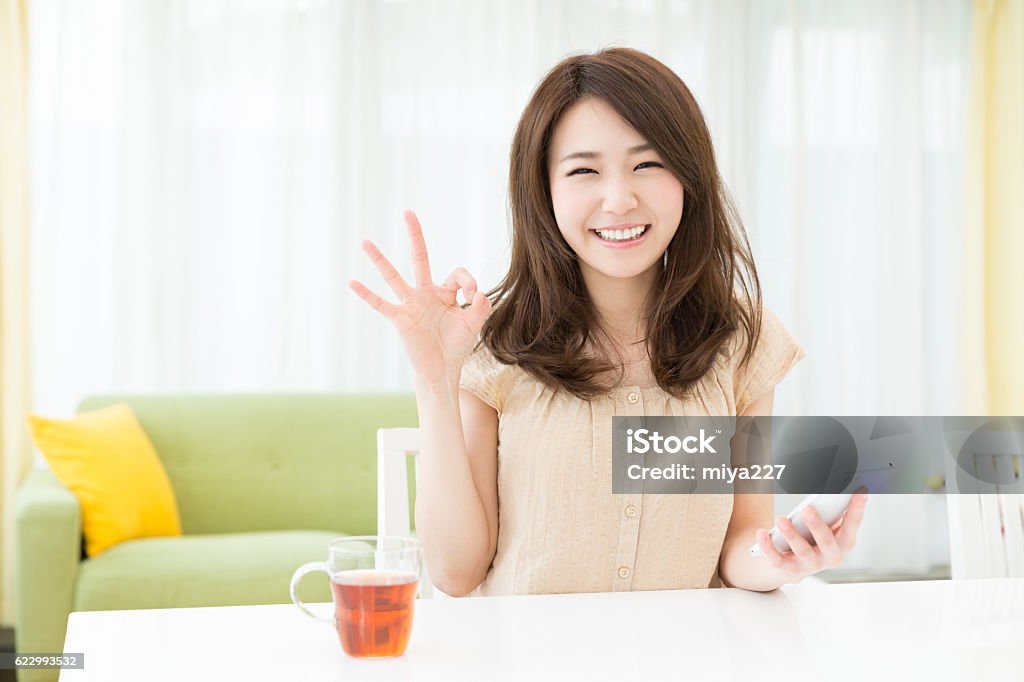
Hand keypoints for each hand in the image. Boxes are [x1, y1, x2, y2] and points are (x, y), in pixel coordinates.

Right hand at [348, 210, 491, 385]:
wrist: (442, 369)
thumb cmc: (456, 346)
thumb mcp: (473, 324)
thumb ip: (482, 307)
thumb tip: (480, 293)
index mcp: (445, 292)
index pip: (457, 273)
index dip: (469, 282)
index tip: (474, 299)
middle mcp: (426, 293)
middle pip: (419, 258)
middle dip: (415, 236)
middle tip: (408, 212)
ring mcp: (411, 304)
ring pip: (393, 277)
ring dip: (380, 260)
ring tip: (365, 242)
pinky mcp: (401, 319)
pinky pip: (381, 304)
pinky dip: (366, 295)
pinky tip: (351, 282)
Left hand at [754, 491, 868, 583]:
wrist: (794, 565)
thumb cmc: (813, 538)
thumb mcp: (825, 526)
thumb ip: (829, 512)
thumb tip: (832, 489)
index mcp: (843, 542)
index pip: (852, 524)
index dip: (857, 508)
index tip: (861, 490)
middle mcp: (830, 556)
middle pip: (826, 542)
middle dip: (817, 525)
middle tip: (807, 509)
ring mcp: (810, 565)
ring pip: (802, 551)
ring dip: (791, 534)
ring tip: (781, 519)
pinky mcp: (790, 570)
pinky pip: (778, 560)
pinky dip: (769, 547)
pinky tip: (762, 533)